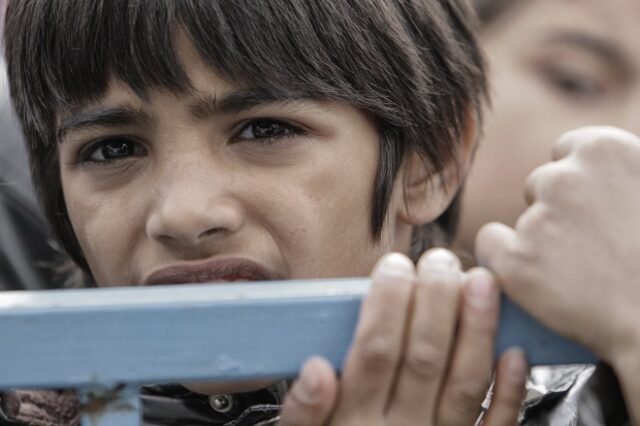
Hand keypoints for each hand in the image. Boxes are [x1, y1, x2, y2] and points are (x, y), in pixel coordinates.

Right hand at [278, 249, 526, 424]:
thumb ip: (302, 411)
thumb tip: (316, 367)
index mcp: (354, 422)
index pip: (373, 352)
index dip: (387, 305)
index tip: (395, 266)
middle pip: (422, 358)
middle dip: (434, 303)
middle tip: (441, 260)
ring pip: (464, 383)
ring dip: (476, 331)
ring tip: (482, 283)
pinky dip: (510, 391)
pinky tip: (514, 352)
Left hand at [476, 126, 639, 363]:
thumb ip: (618, 174)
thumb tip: (598, 171)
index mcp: (603, 150)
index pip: (566, 151)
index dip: (579, 183)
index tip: (593, 207)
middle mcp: (563, 179)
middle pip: (540, 184)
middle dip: (557, 209)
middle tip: (590, 246)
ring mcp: (537, 220)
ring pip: (522, 219)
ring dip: (540, 239)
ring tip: (580, 272)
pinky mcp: (515, 262)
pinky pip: (489, 246)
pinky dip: (504, 260)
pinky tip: (535, 278)